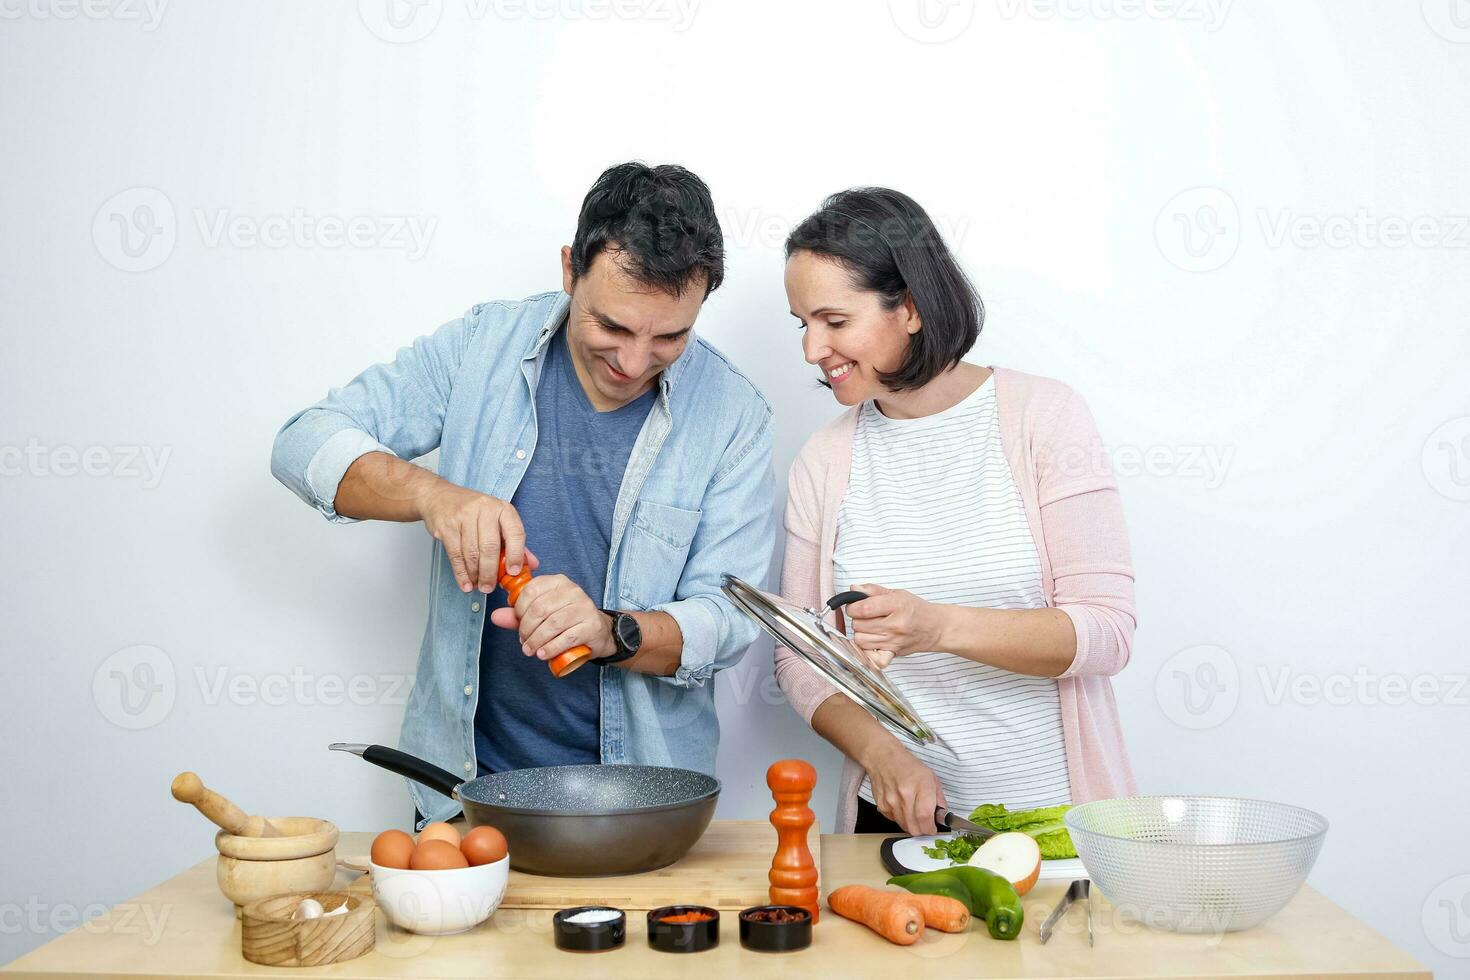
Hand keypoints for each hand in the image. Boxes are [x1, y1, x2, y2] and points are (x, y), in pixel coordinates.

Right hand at [415, 482, 528, 592]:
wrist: (440, 497)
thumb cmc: (473, 512)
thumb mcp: (497, 520)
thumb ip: (514, 542)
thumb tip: (531, 565)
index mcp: (502, 509)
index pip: (515, 532)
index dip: (516, 555)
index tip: (513, 572)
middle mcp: (484, 509)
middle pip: (490, 547)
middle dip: (490, 572)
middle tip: (490, 588)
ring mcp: (464, 516)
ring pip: (472, 553)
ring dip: (475, 574)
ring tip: (478, 586)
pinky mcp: (447, 526)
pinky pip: (456, 555)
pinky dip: (461, 573)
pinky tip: (466, 583)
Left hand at [489, 574, 615, 662]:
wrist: (598, 631)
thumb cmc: (566, 620)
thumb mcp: (541, 614)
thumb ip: (517, 615)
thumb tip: (495, 617)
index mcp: (557, 582)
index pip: (531, 591)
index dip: (519, 610)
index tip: (518, 623)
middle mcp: (572, 590)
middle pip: (540, 609)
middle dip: (526, 629)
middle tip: (524, 642)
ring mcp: (584, 607)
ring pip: (553, 624)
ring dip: (537, 641)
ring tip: (531, 651)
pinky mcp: (592, 625)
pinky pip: (567, 637)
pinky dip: (551, 648)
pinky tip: (543, 654)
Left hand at [846, 583, 945, 661]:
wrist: (936, 627)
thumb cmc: (916, 609)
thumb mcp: (897, 593)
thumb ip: (873, 590)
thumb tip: (853, 589)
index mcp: (896, 606)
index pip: (862, 608)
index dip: (853, 607)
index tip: (855, 606)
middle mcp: (895, 625)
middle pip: (858, 625)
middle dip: (857, 619)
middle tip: (866, 616)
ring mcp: (893, 641)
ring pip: (860, 640)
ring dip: (861, 633)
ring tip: (871, 627)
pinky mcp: (893, 653)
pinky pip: (871, 656)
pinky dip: (867, 650)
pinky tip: (872, 642)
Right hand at [862, 738, 947, 835]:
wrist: (883, 758)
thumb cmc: (908, 766)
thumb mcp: (931, 777)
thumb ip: (939, 798)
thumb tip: (941, 815)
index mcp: (920, 786)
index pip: (925, 817)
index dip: (930, 828)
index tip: (933, 828)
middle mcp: (904, 795)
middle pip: (914, 827)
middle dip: (922, 830)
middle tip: (925, 824)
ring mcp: (891, 802)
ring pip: (904, 827)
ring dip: (911, 825)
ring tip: (913, 813)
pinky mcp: (881, 806)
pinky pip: (894, 821)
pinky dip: (900, 819)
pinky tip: (902, 807)